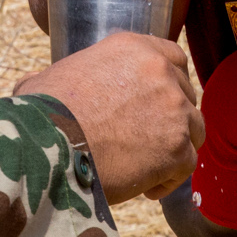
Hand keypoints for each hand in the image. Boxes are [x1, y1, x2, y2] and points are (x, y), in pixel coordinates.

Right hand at [15, 32, 203, 202]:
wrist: (48, 147)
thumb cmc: (42, 114)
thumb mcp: (54, 76)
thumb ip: (70, 73)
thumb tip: (53, 82)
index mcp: (133, 48)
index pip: (172, 58)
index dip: (168, 83)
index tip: (156, 104)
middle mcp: (160, 71)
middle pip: (185, 95)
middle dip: (171, 118)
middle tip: (146, 139)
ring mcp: (174, 109)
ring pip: (193, 129)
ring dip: (174, 147)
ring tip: (146, 166)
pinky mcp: (179, 147)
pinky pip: (186, 165)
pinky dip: (168, 179)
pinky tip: (144, 187)